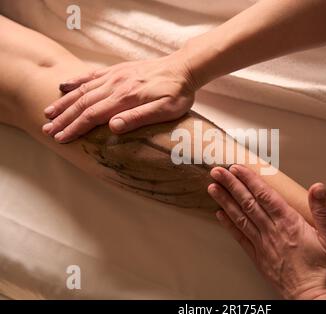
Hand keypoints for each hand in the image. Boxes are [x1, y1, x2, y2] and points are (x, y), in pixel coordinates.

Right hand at [42, 50, 196, 142]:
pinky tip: (64, 86)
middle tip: (48, 130)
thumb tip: (112, 127)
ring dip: (64, 102)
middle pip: (83, 103)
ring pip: (83, 89)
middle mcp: (116, 85)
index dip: (75, 128)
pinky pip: (92, 75)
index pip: (93, 115)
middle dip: (64, 118)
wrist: (183, 68)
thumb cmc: (177, 93)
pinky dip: (76, 81)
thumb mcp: (166, 111)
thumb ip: (139, 118)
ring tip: (48, 112)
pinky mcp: (118, 70)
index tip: (61, 139)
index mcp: (126, 98)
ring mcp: (115, 76)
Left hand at [208, 165, 325, 299]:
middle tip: (217, 172)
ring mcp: (263, 245)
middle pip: (248, 203)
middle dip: (231, 185)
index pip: (265, 195)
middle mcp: (272, 232)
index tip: (237, 168)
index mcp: (289, 224)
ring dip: (225, 201)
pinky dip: (228, 225)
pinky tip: (220, 215)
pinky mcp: (259, 258)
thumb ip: (323, 211)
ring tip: (213, 188)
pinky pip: (240, 238)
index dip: (250, 180)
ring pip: (240, 217)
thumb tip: (317, 186)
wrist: (313, 299)